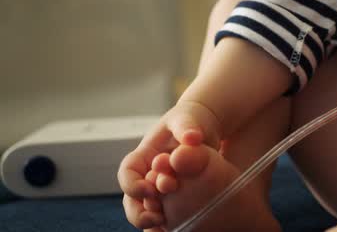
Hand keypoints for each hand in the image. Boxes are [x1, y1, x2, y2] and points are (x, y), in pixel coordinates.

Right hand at [117, 100, 220, 229]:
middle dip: (139, 212)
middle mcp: (147, 175)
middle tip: (157, 217)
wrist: (204, 129)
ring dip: (152, 220)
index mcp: (144, 156)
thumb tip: (192, 137)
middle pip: (131, 199)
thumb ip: (186, 126)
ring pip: (146, 211)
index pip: (127, 173)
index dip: (132, 185)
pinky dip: (167, 224)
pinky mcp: (175, 199)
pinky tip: (176, 229)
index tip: (150, 189)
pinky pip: (166, 215)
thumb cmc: (190, 121)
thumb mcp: (186, 119)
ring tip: (166, 225)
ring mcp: (160, 188)